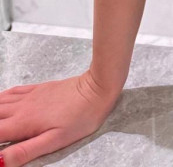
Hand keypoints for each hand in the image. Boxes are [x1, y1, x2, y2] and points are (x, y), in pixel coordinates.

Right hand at [0, 69, 121, 164]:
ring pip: (0, 102)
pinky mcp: (39, 88)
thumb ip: (25, 152)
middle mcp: (22, 108)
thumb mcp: (54, 141)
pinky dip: (1, 97)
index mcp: (23, 123)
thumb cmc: (79, 118)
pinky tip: (0, 101)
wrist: (96, 88)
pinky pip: (13, 91)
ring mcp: (30, 96)